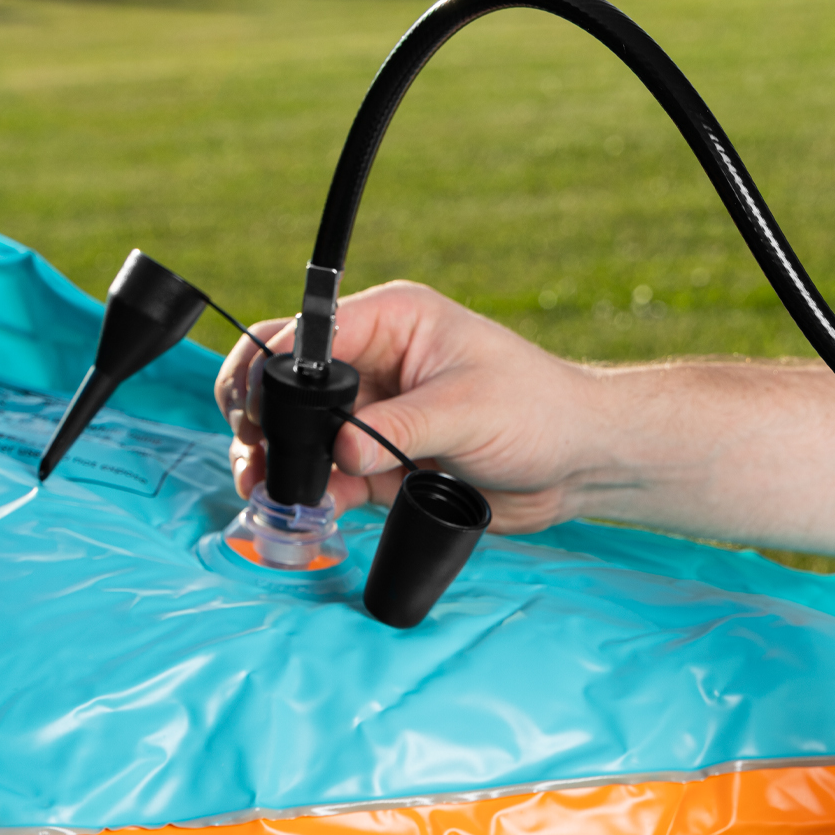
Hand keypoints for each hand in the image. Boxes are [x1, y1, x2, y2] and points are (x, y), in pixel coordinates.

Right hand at [214, 281, 603, 529]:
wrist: (581, 463)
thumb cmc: (541, 412)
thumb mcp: (468, 409)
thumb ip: (400, 427)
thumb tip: (340, 449)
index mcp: (394, 322)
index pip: (308, 336)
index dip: (270, 371)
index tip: (253, 411)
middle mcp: (377, 364)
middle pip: (292, 386)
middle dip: (261, 420)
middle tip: (254, 458)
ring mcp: (377, 416)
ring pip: (304, 436)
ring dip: (281, 464)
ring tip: (269, 492)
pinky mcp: (385, 462)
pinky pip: (333, 477)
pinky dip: (317, 495)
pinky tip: (314, 512)